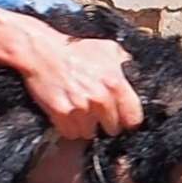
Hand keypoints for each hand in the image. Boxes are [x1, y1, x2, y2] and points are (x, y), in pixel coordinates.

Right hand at [17, 27, 143, 140]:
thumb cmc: (74, 50)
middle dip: (106, 122)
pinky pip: (71, 133)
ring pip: (90, 133)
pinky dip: (69, 128)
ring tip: (81, 111)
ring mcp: (80, 108)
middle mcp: (100, 99)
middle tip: (97, 111)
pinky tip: (68, 114)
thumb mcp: (109, 49)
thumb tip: (139, 75)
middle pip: (112, 129)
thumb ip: (127, 64)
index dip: (128, 119)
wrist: (42, 51)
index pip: (133, 119)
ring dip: (86, 126)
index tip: (123, 118)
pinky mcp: (61, 114)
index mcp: (115, 84)